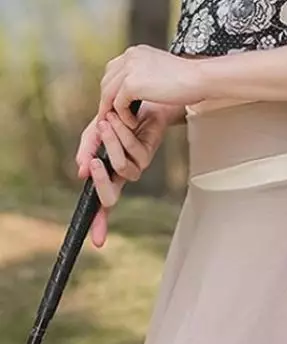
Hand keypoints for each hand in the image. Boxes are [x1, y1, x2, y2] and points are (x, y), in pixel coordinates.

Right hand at [76, 103, 173, 247]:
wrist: (138, 100)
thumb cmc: (115, 119)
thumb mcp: (93, 133)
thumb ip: (86, 151)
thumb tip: (81, 172)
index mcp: (106, 176)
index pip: (100, 205)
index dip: (98, 224)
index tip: (97, 242)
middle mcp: (122, 177)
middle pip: (110, 197)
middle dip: (100, 181)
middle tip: (93, 163)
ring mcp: (136, 167)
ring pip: (121, 169)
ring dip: (110, 145)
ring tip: (105, 122)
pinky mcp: (147, 155)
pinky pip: (132, 152)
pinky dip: (121, 134)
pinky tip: (117, 119)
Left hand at [98, 46, 203, 128]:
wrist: (198, 79)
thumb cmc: (188, 79)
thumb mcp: (162, 71)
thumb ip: (147, 75)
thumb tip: (142, 88)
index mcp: (135, 52)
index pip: (114, 70)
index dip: (113, 90)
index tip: (116, 106)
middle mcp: (129, 57)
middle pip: (107, 81)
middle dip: (108, 101)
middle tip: (113, 118)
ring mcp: (128, 69)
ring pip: (108, 93)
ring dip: (113, 111)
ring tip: (123, 124)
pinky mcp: (131, 84)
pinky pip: (118, 104)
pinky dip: (123, 117)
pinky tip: (133, 123)